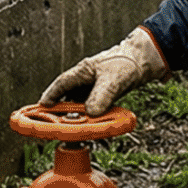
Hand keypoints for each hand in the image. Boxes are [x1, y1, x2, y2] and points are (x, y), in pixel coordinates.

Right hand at [39, 27, 169, 115]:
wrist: (146, 61)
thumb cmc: (128, 62)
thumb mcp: (113, 80)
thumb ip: (101, 96)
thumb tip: (91, 113)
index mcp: (83, 71)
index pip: (61, 84)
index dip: (51, 96)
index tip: (42, 107)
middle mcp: (87, 79)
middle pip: (69, 97)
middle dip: (62, 110)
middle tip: (57, 123)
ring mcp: (96, 87)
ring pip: (81, 103)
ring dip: (78, 115)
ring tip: (76, 127)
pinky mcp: (106, 94)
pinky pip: (94, 107)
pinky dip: (92, 116)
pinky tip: (93, 123)